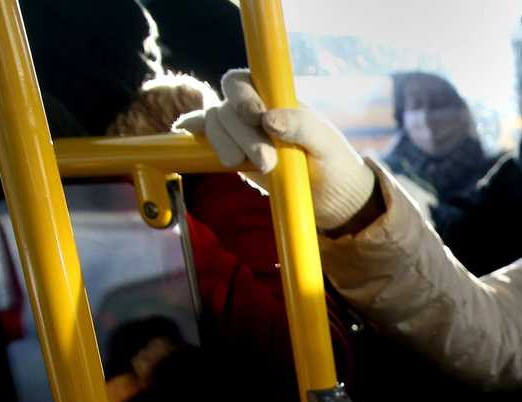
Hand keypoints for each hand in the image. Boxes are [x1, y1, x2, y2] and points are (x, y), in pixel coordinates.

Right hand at [173, 68, 376, 230]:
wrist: (334, 198)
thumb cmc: (333, 163)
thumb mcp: (325, 143)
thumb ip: (300, 125)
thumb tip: (268, 119)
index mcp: (273, 97)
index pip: (242, 82)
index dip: (242, 96)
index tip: (257, 117)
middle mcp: (252, 111)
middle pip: (227, 109)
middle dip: (242, 134)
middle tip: (268, 162)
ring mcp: (239, 133)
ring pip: (215, 126)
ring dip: (225, 145)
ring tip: (255, 168)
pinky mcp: (233, 156)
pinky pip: (205, 141)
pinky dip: (195, 137)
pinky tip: (187, 136)